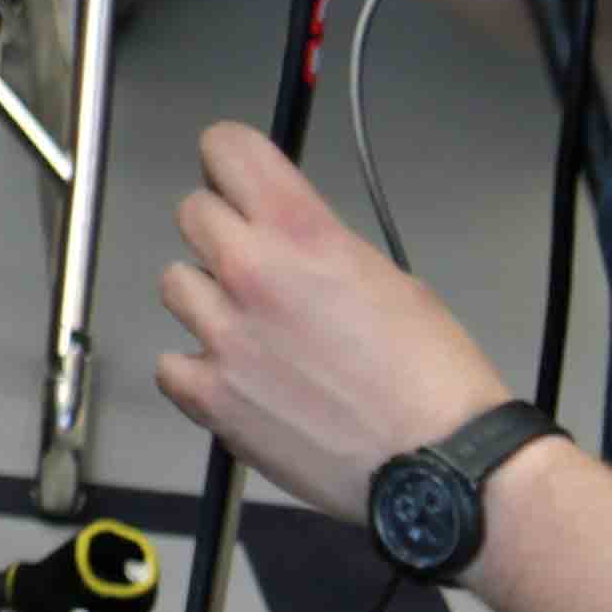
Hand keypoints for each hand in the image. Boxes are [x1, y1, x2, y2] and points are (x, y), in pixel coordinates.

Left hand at [147, 123, 520, 527]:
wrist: (440, 464)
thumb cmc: (433, 378)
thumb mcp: (385, 276)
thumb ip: (315, 245)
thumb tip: (279, 235)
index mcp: (300, 232)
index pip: (225, 148)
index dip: (228, 160)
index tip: (234, 176)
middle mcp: (250, 272)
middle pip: (192, 213)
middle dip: (222, 231)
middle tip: (255, 265)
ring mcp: (223, 334)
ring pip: (175, 284)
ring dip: (208, 300)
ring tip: (255, 332)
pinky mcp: (210, 395)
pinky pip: (171, 364)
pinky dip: (197, 370)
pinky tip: (240, 380)